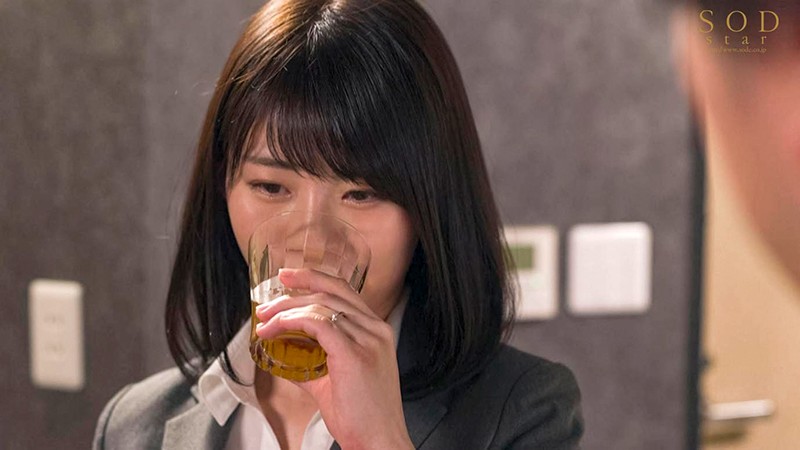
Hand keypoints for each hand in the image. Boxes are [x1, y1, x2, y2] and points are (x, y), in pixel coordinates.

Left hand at [255, 268, 413, 449]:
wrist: (380, 442)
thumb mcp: (334, 382)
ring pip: (321, 305)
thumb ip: (311, 363)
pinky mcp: (354, 354)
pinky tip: (276, 329)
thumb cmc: (362, 418)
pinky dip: (292, 322)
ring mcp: (368, 339)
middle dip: (296, 287)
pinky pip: (318, 324)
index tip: (289, 279)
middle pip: (332, 290)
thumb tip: (283, 354)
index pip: (345, 291)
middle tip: (269, 299)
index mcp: (376, 331)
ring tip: (265, 321)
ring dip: (286, 310)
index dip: (314, 279)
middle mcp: (375, 329)